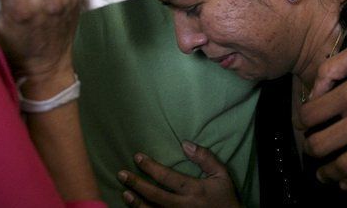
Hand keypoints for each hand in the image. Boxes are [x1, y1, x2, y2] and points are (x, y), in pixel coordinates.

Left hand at [117, 141, 240, 207]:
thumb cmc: (225, 198)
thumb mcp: (221, 175)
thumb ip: (205, 158)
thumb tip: (185, 144)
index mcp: (194, 190)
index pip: (167, 177)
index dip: (150, 167)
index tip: (137, 157)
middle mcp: (184, 206)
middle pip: (155, 195)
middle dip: (137, 184)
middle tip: (121, 174)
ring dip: (136, 203)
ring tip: (124, 193)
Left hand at [296, 31, 346, 191]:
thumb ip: (331, 68)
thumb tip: (313, 93)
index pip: (309, 115)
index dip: (301, 119)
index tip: (304, 121)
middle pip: (321, 145)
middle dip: (309, 146)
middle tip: (310, 144)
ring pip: (346, 166)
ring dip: (328, 172)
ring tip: (322, 172)